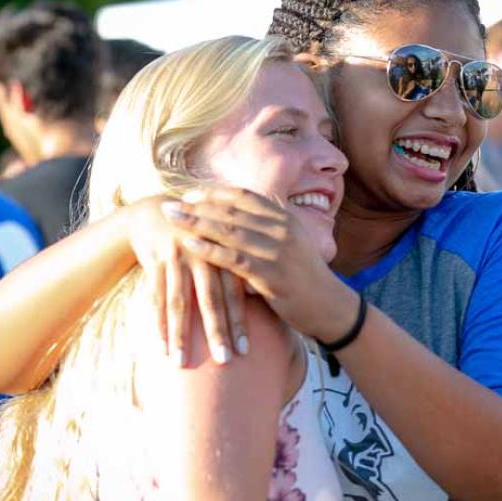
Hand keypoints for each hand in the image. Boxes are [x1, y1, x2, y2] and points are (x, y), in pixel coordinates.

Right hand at [125, 196, 246, 364]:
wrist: (157, 211)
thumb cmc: (199, 235)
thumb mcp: (220, 246)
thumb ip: (238, 270)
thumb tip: (263, 299)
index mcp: (225, 251)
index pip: (235, 292)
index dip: (240, 321)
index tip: (246, 351)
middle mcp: (203, 254)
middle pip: (210, 299)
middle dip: (217, 332)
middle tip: (224, 361)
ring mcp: (177, 256)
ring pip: (179, 301)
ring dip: (180, 334)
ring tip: (180, 363)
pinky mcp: (155, 259)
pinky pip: (155, 295)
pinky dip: (157, 321)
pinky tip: (160, 346)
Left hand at [161, 187, 353, 339]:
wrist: (331, 306)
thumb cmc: (307, 278)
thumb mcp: (292, 245)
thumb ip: (268, 231)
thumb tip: (239, 223)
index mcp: (285, 218)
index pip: (244, 196)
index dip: (214, 193)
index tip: (190, 194)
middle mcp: (282, 228)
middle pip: (232, 210)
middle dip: (198, 205)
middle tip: (170, 204)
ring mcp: (278, 250)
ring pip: (230, 230)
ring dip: (197, 222)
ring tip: (172, 218)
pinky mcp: (272, 274)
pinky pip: (234, 258)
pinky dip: (210, 249)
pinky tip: (190, 244)